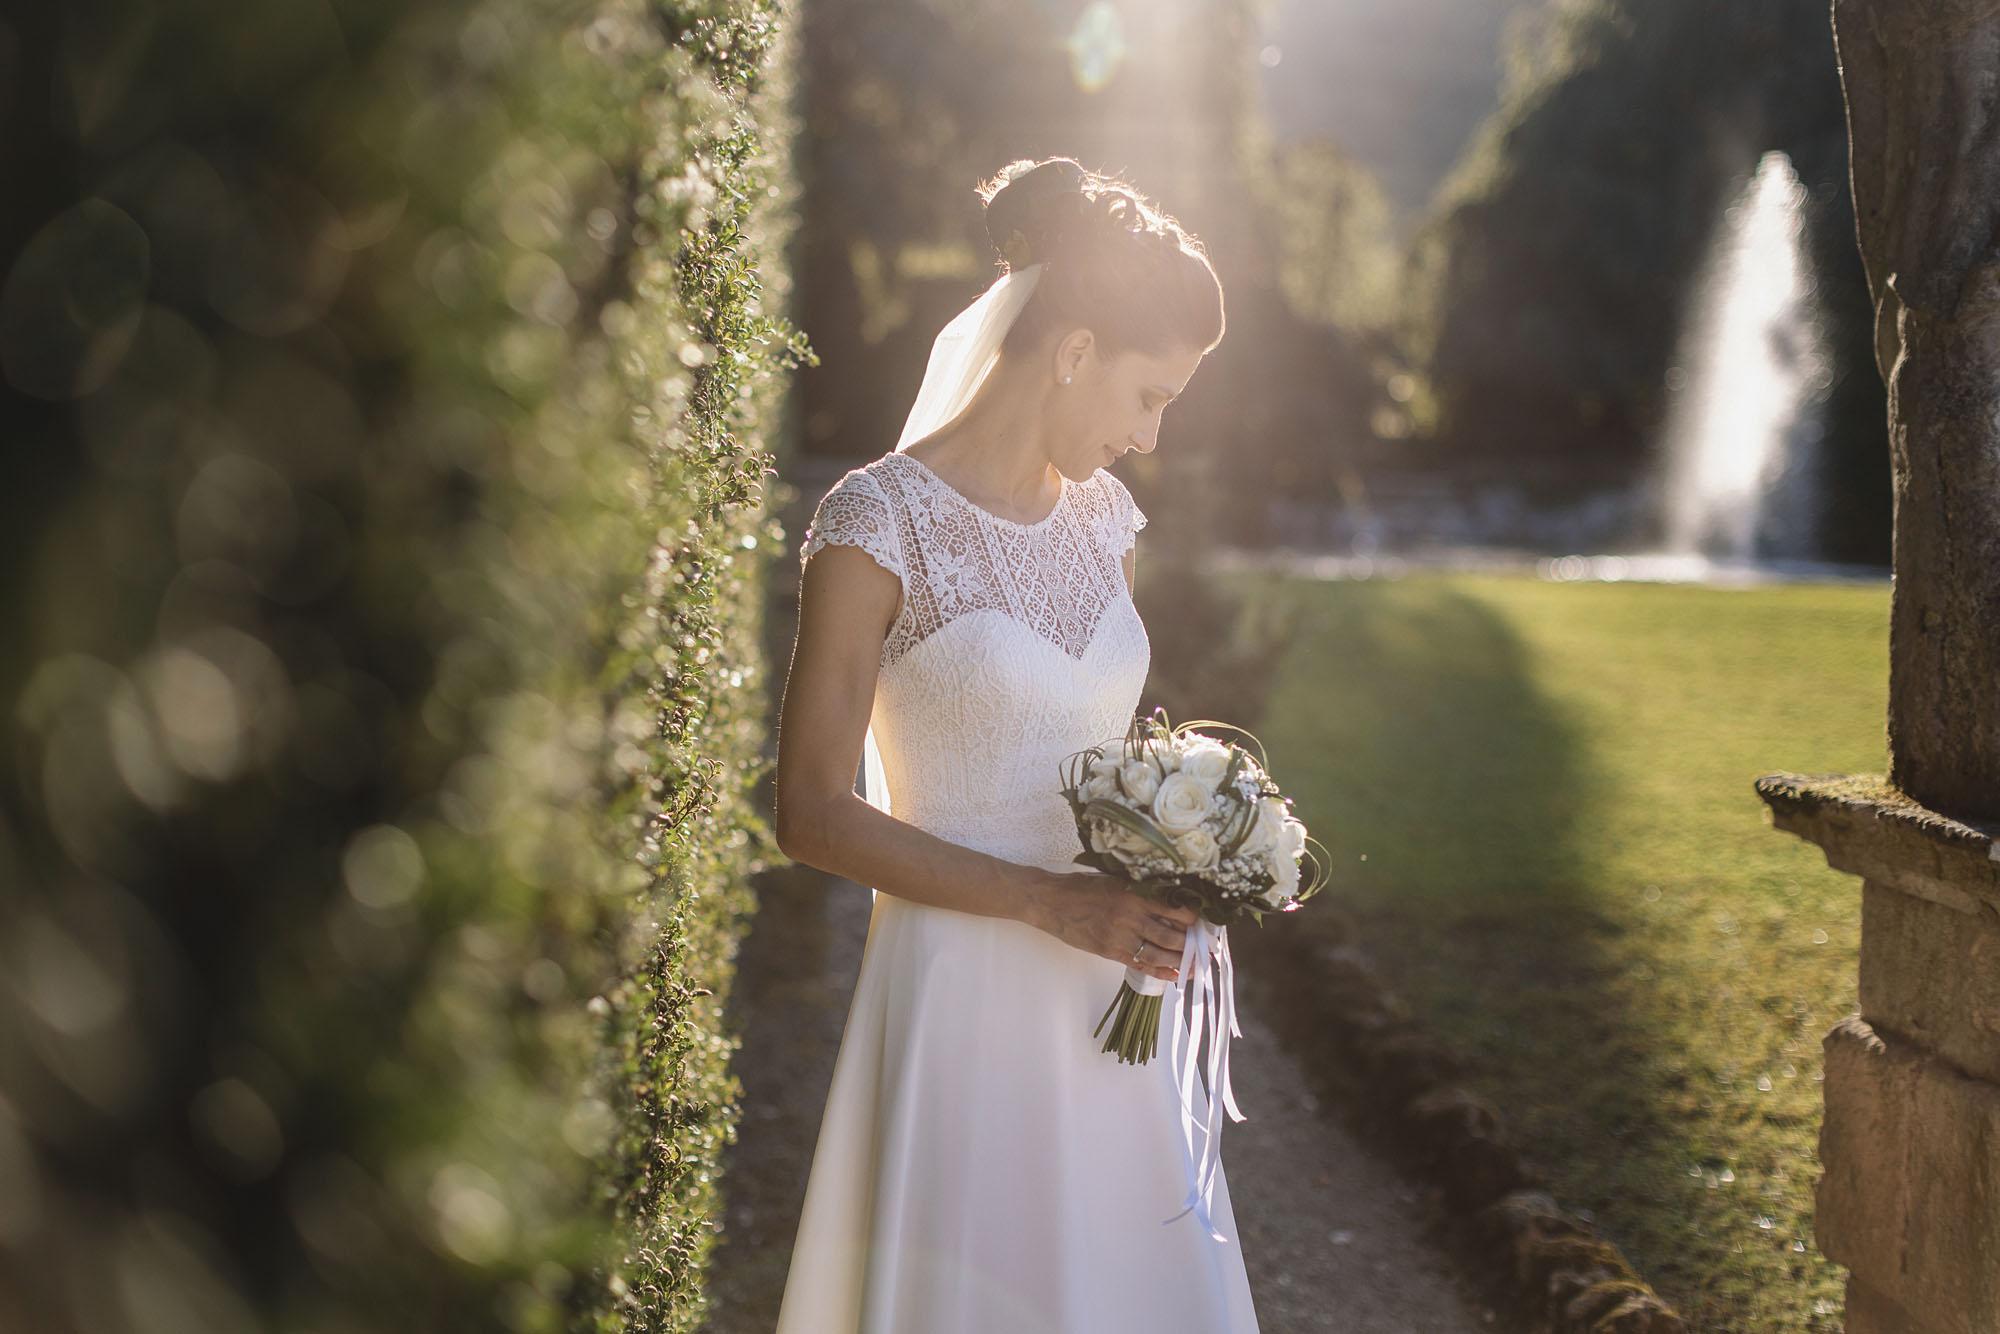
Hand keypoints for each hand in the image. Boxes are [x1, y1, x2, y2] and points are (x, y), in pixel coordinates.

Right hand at [1027, 870, 1196, 982]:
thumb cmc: (1081, 887)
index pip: (1174, 908)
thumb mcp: (1114, 880)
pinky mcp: (1110, 951)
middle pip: (1171, 934)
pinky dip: (1160, 971)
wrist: (1051, 902)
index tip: (1207, 924)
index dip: (1194, 919)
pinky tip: (1175, 976)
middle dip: (1193, 944)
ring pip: (1160, 953)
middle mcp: (1131, 915)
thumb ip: (1140, 890)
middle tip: (1209, 949)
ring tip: (1198, 966)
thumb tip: (1170, 902)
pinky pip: (1141, 965)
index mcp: (1134, 893)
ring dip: (1182, 961)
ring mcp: (1120, 936)